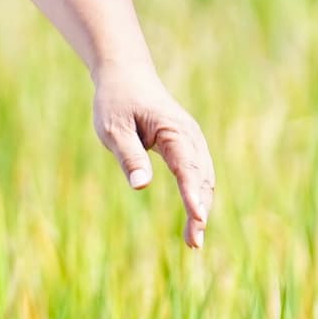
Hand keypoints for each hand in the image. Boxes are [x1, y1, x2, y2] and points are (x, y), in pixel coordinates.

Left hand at [93, 57, 215, 247]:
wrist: (126, 76)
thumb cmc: (116, 102)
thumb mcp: (113, 129)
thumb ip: (129, 156)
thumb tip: (141, 186)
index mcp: (174, 131)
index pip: (187, 168)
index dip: (192, 195)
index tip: (198, 217)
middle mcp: (190, 137)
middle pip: (201, 179)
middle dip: (200, 210)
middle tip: (194, 242)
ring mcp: (192, 141)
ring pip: (204, 179)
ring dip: (202, 207)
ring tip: (193, 239)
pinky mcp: (187, 146)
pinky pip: (198, 174)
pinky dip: (198, 195)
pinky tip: (194, 216)